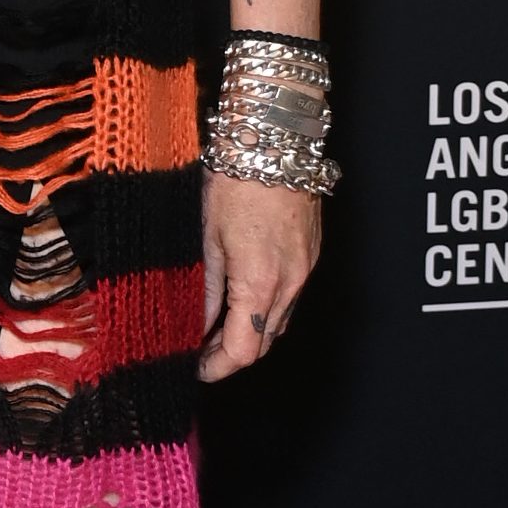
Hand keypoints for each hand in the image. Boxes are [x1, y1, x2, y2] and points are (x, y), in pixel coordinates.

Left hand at [196, 170, 320, 381]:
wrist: (275, 139)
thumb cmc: (236, 180)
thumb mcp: (207, 236)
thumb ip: (207, 286)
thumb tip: (199, 320)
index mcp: (260, 284)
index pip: (243, 351)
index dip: (216, 367)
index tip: (196, 367)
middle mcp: (290, 284)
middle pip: (265, 343)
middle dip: (233, 354)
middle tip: (200, 348)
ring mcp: (305, 270)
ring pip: (279, 322)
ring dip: (252, 331)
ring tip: (217, 324)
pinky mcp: (311, 255)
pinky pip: (290, 297)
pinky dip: (267, 308)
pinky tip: (243, 297)